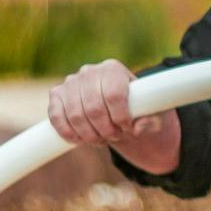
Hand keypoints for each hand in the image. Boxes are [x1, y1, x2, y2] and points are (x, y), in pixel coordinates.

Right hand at [48, 59, 179, 171]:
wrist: (116, 112)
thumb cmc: (138, 112)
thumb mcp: (154, 115)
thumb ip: (152, 120)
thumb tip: (140, 126)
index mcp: (113, 69)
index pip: (114, 94)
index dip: (121, 117)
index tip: (128, 128)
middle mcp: (89, 71)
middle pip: (94, 107)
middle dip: (105, 129)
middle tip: (115, 137)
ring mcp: (70, 82)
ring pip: (75, 115)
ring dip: (89, 135)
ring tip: (101, 139)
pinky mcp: (56, 95)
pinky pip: (56, 116)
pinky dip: (68, 133)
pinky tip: (80, 140)